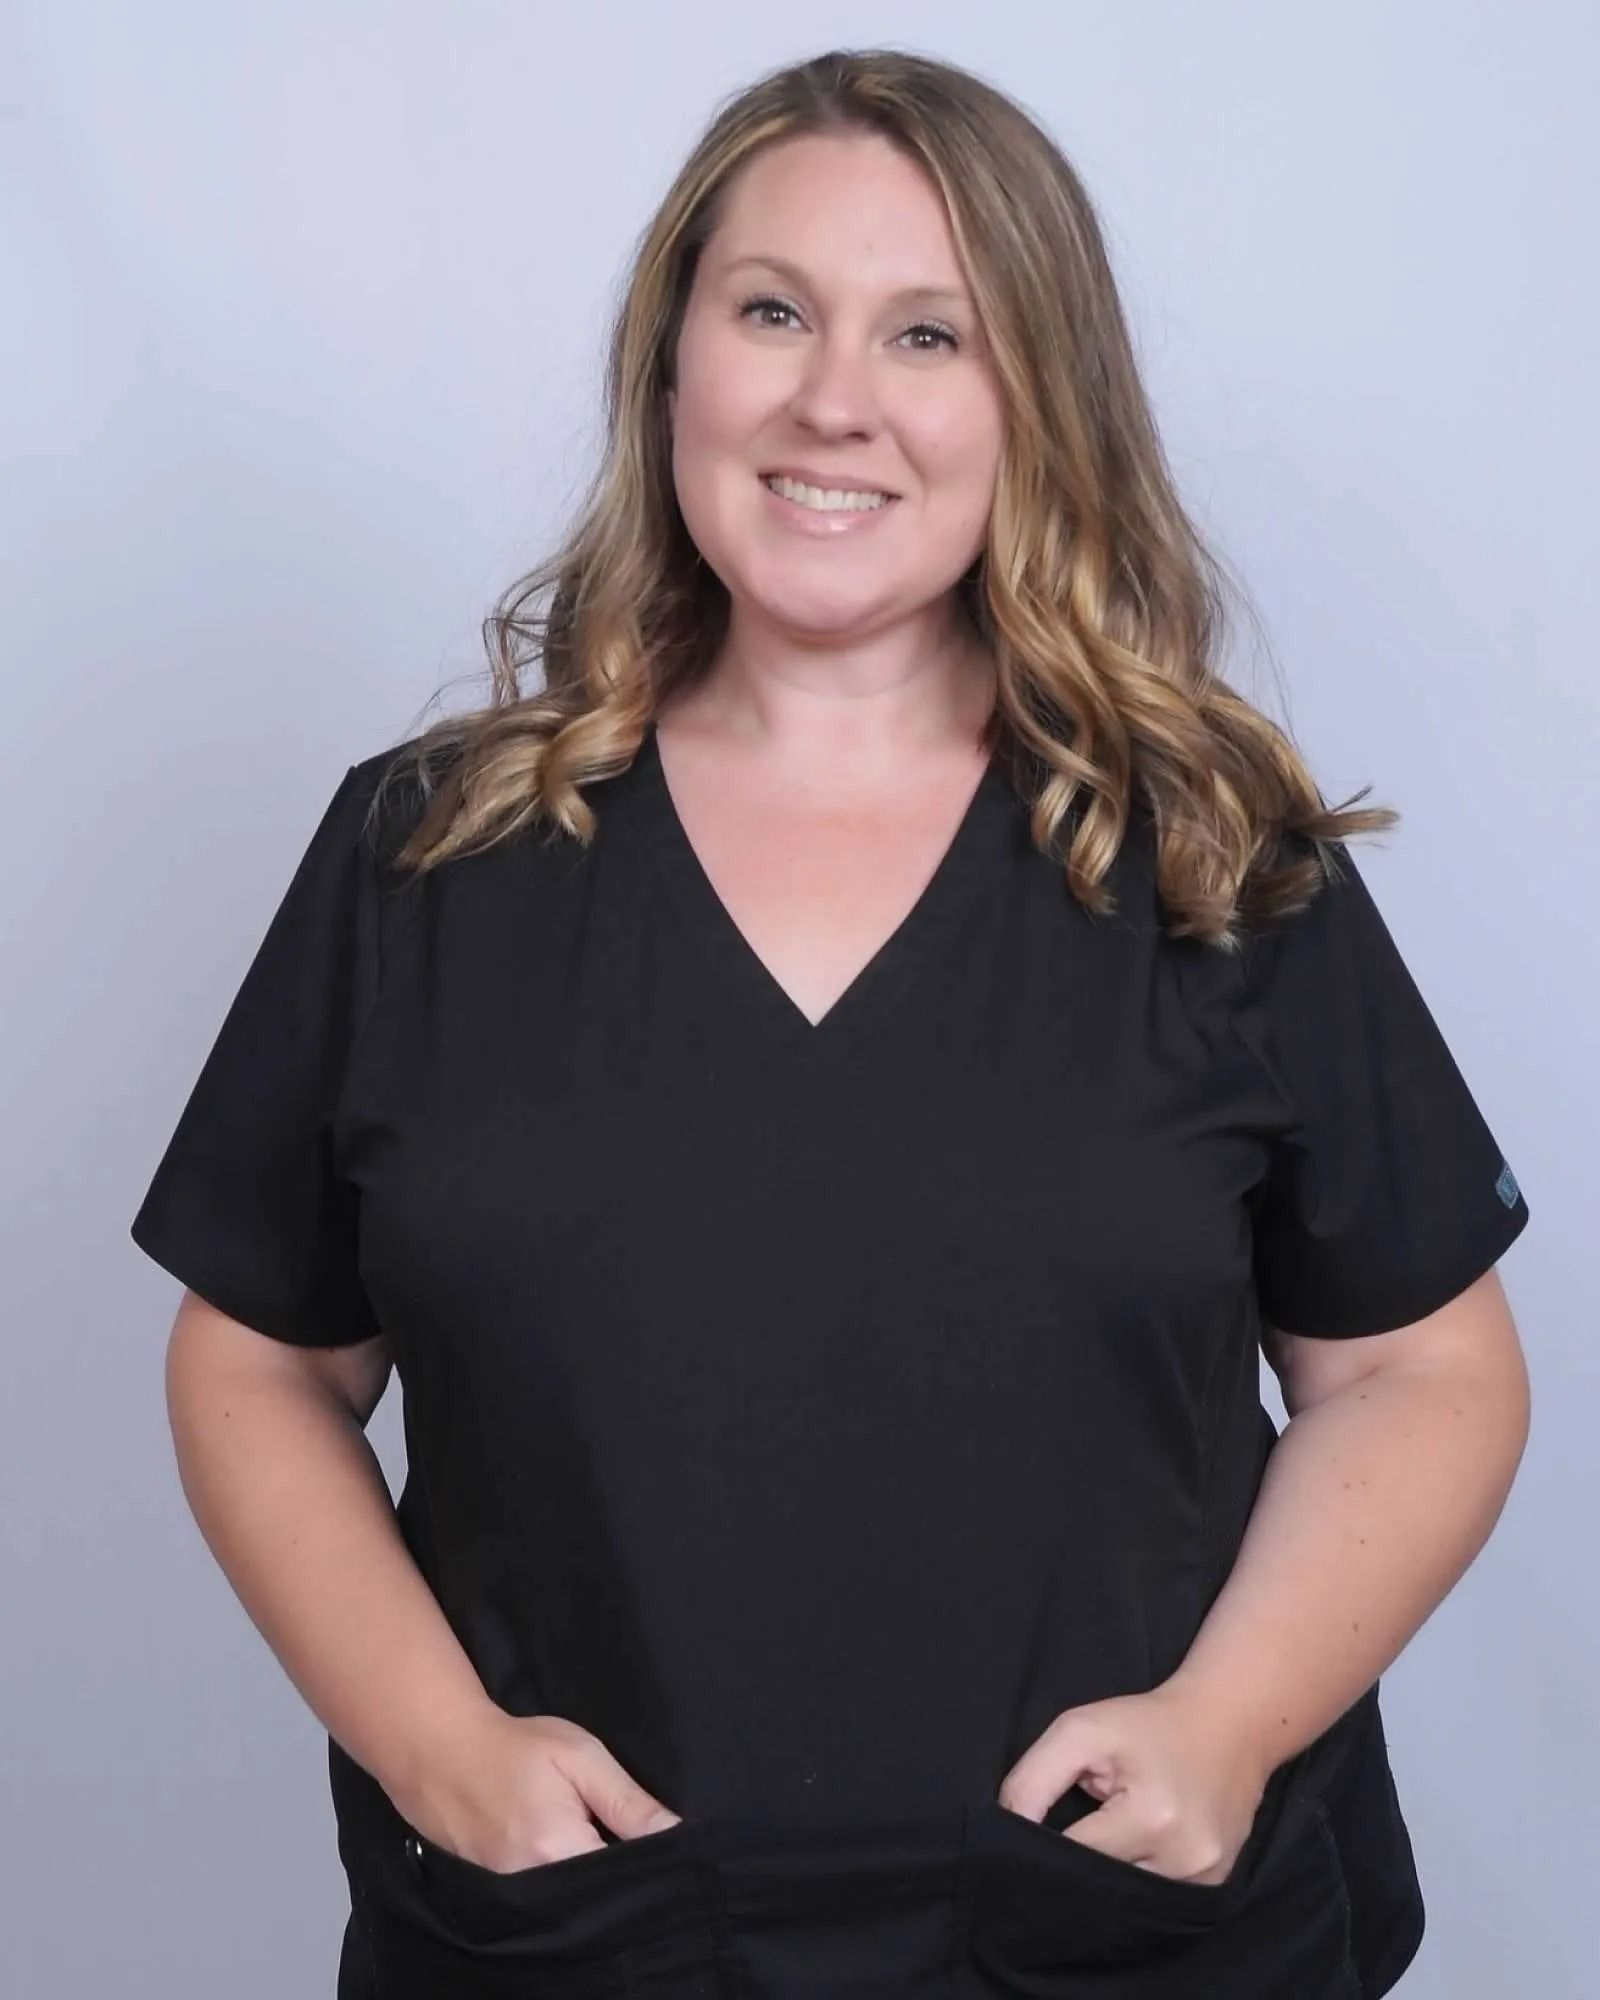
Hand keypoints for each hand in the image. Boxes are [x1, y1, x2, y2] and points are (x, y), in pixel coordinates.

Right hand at [396, 1708, 682, 1873]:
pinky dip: (563, 1883)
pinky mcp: (499, 1898)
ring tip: (587, 1836)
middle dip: (618, 1875)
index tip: (650, 1838)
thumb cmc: (517, 1748)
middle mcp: (535, 1887)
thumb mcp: (581, 1758)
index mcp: (561, 1850)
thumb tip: (676, 1833)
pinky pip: (546, 1901)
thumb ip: (628, 1801)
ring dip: (591, 1881)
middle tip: (611, 1829)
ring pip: (574, 1903)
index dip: (648, 1865)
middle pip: (599, 1899)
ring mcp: (513, 1899)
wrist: (443, 1754)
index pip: (626, 1880)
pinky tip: (564, 1852)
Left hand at [997, 1683, 1275, 1887]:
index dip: (1041, 1846)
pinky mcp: (1215, 1887)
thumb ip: (1034, 1779)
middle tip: (1059, 1842)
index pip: (1071, 1857)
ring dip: (1105, 1879)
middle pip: (1100, 1886)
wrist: (1230, 1724)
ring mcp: (1205, 1880)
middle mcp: (1184, 1860)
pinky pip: (1157, 1902)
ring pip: (1127, 1901)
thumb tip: (1005, 1826)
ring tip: (1099, 1840)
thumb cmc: (1146, 1725)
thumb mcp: (1081, 1730)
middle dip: (1072, 1867)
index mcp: (1151, 1818)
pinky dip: (1134, 1883)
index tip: (1024, 1837)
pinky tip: (1128, 1852)